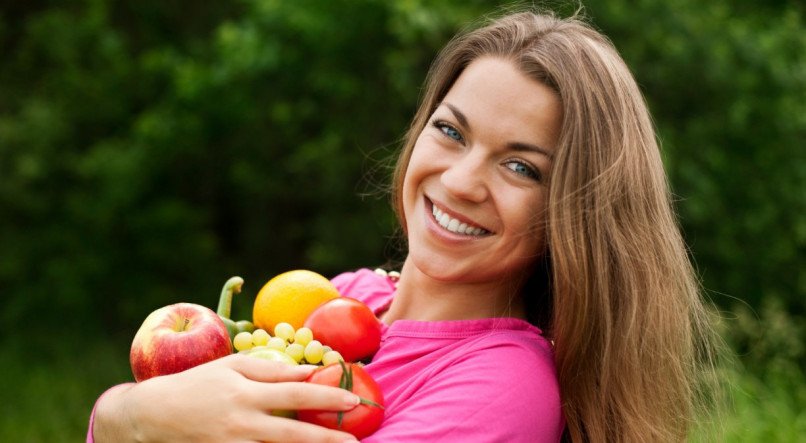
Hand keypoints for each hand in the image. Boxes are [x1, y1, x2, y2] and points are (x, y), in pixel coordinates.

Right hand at [93, 354, 359, 441]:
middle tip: (355, 442)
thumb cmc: (198, 383)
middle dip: (327, 439)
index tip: (352, 400)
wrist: (154, 415)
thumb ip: (269, 368)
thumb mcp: (231, 366)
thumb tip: (306, 371)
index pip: (294, 394)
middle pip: (292, 434)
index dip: (325, 397)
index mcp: (246, 393)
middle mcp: (242, 422)